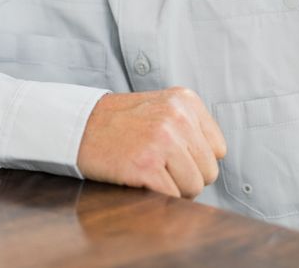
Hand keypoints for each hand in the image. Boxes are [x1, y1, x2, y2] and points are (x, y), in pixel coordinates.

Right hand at [77, 87, 225, 197]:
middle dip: (186, 176)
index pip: (218, 149)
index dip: (196, 159)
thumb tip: (214, 164)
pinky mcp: (146, 165)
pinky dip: (157, 196)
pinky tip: (138, 178)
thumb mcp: (162, 108)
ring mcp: (162, 140)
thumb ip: (191, 127)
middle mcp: (178, 116)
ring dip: (172, 188)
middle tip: (157, 164)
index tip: (173, 154)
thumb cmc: (122, 122)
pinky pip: (171, 197)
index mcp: (186, 100)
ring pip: (193, 188)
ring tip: (148, 170)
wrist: (80, 124)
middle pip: (208, 171)